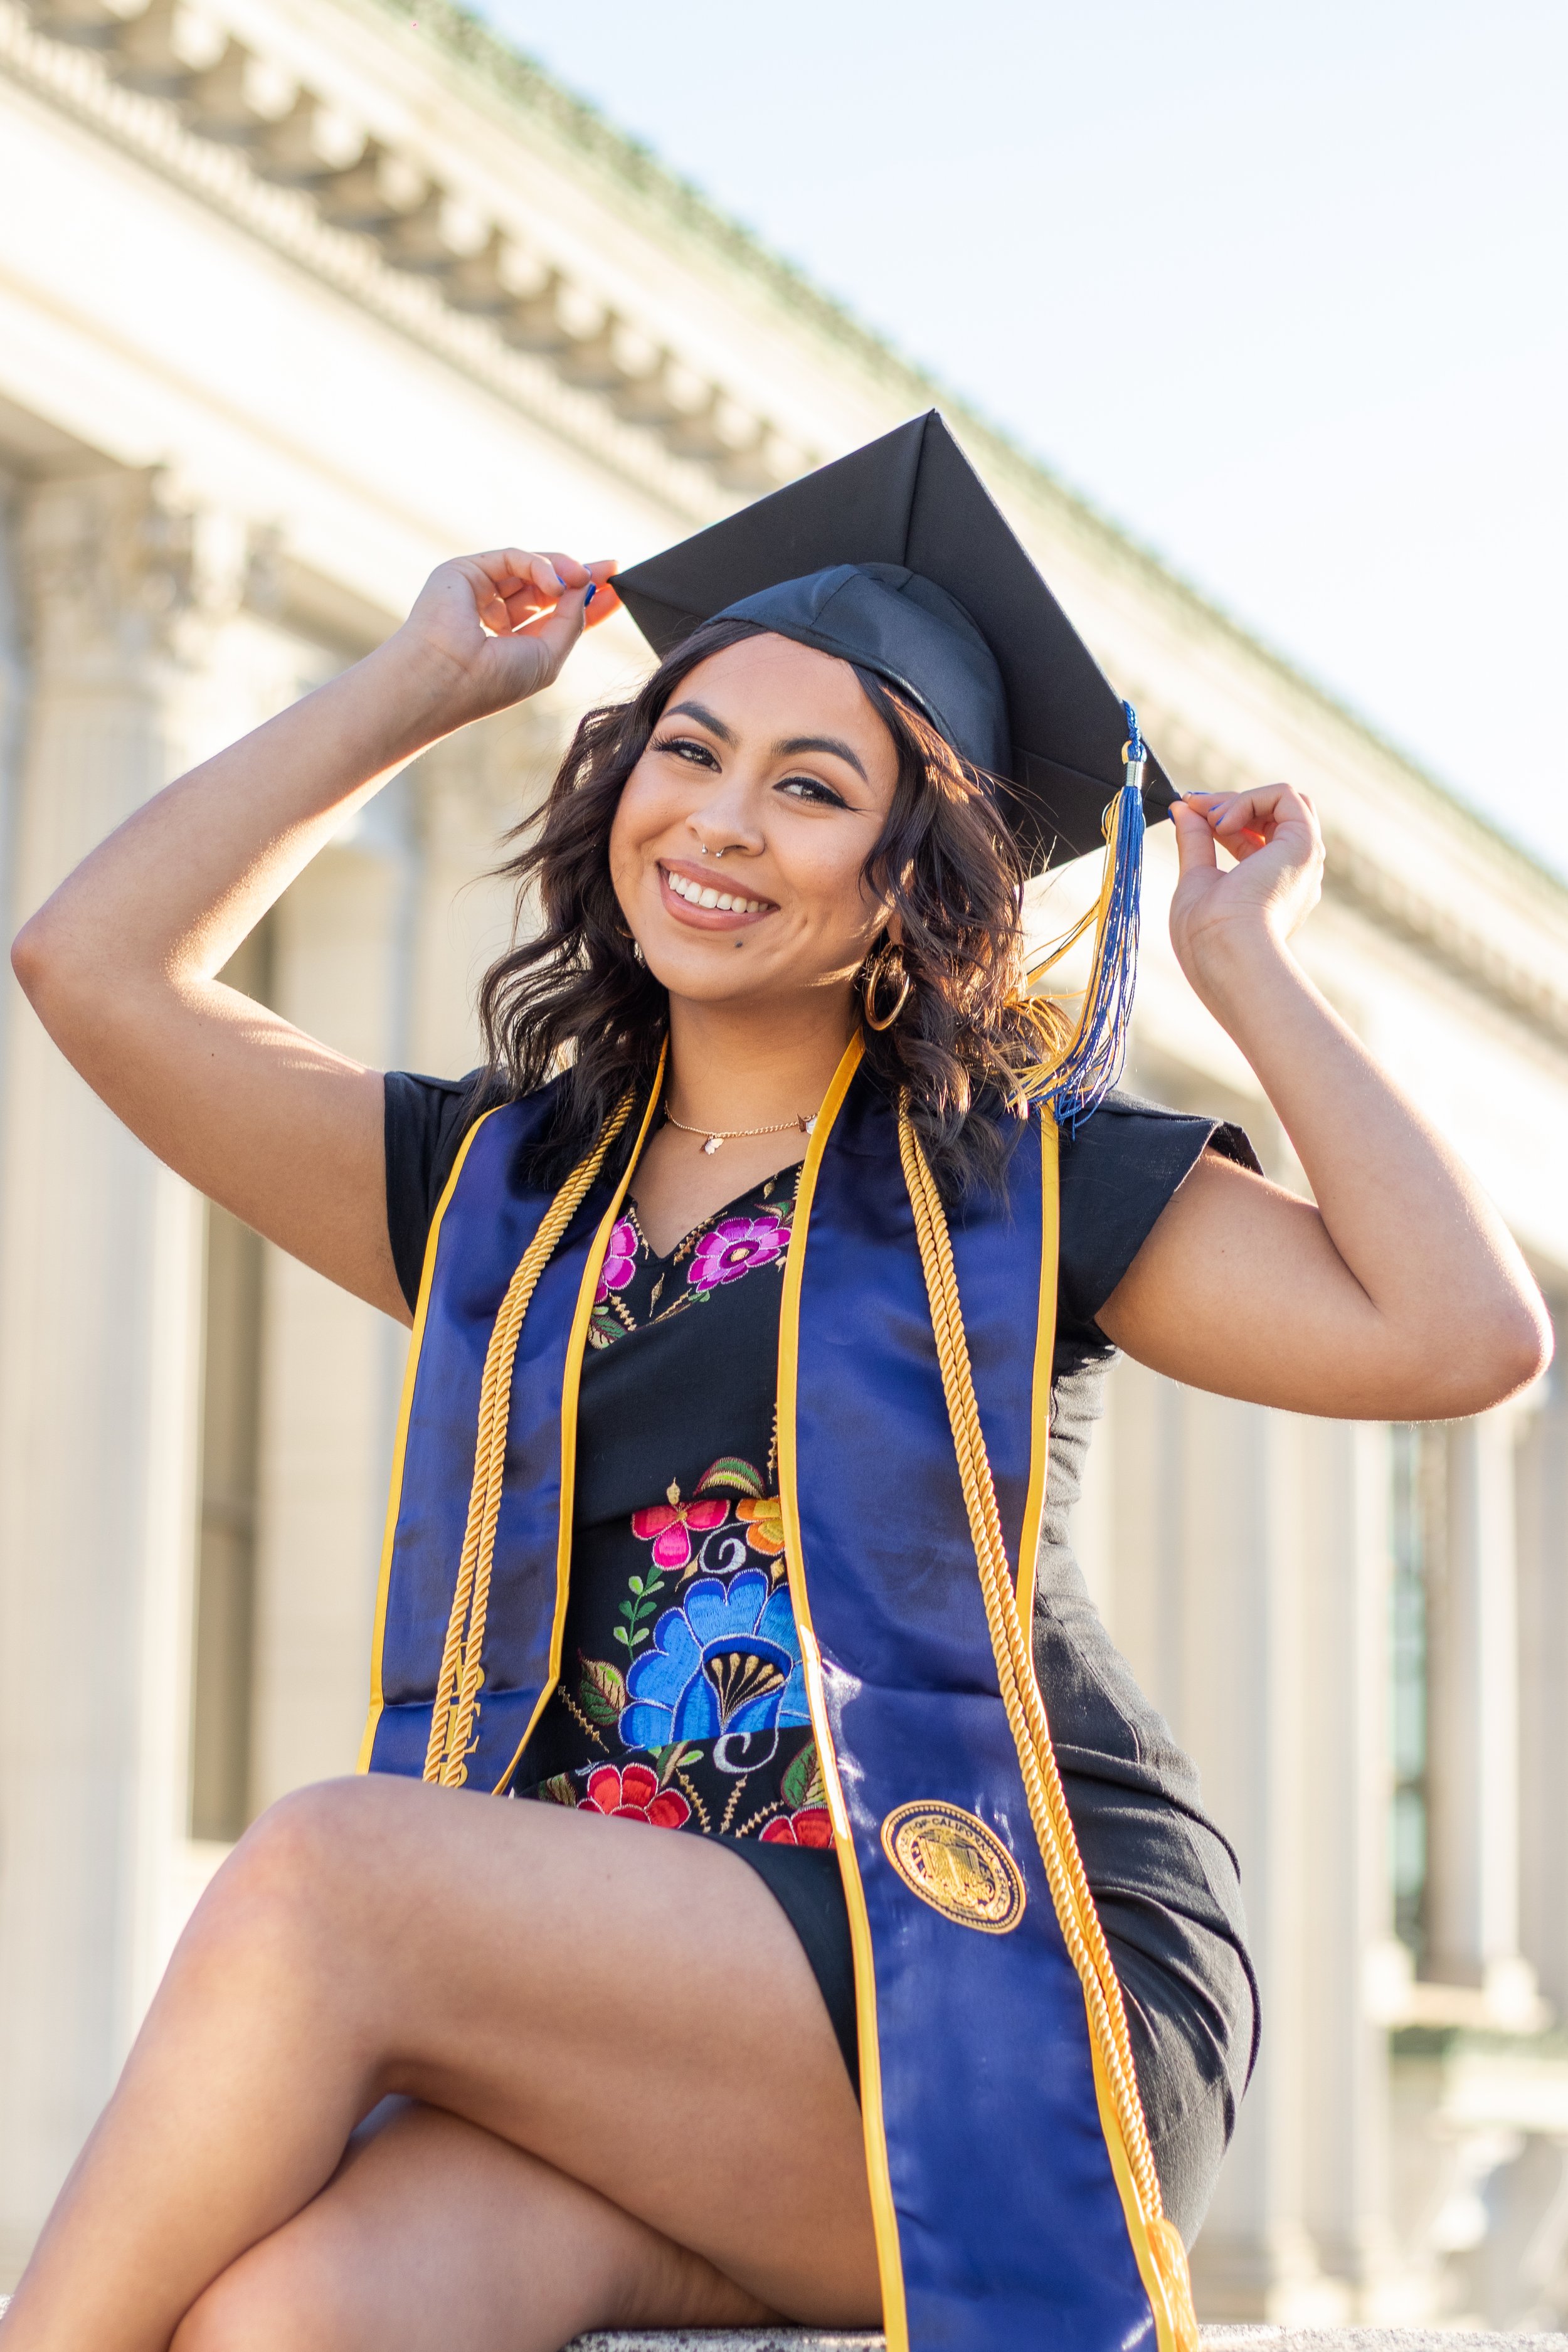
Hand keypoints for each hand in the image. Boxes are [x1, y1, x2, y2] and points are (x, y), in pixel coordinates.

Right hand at [384, 548, 620, 728]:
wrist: (447, 678)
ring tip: (587, 578)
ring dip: (564, 571)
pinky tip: (555, 585)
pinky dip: (539, 566)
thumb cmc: (493, 680)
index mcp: (514, 643)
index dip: (587, 601)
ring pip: (530, 569)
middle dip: (581, 577)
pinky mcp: (465, 571)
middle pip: (545, 586)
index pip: (555, 614)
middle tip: (612, 569)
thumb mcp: (548, 655)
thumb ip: (572, 621)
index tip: (616, 591)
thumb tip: (587, 588)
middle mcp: (495, 615)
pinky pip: (512, 557)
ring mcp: (479, 591)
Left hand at [1168, 784, 1324, 1006]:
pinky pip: (1285, 796)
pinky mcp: (1304, 845)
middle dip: (1230, 804)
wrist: (1227, 955)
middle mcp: (1293, 874)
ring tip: (1210, 821)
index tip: (1187, 811)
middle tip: (1193, 807)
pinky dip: (1249, 799)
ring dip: (1238, 801)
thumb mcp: (1196, 880)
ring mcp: (1303, 859)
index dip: (1221, 818)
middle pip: (1273, 815)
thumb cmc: (1207, 937)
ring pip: (1283, 803)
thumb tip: (1183, 809)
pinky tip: (1224, 823)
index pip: (1254, 836)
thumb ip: (1195, 843)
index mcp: (1271, 890)